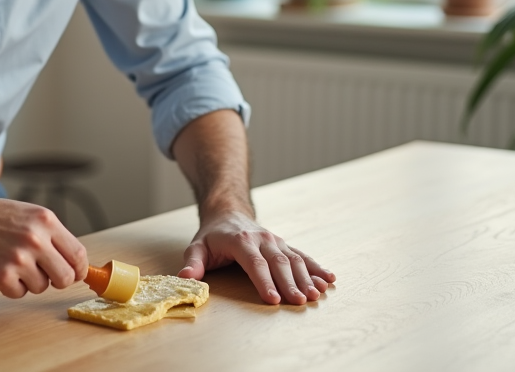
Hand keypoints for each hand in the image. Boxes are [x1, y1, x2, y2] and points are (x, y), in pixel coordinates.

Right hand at [0, 196, 88, 297]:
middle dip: (57, 280)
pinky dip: (11, 286)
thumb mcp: (26, 214)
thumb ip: (50, 234)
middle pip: (65, 277)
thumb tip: (72, 260)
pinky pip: (19, 293)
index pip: (78, 254)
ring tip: (12, 262)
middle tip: (44, 274)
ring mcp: (18, 259)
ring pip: (41, 287)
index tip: (76, 274)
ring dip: (30, 281)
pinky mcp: (1, 277)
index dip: (79, 269)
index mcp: (45, 221)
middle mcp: (34, 239)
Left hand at [177, 210, 333, 305]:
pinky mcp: (284, 245)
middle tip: (300, 301)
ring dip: (307, 277)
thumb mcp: (197, 246)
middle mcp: (262, 239)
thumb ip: (193, 263)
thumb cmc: (213, 235)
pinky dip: (317, 268)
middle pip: (278, 263)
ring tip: (316, 294)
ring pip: (294, 259)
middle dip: (290, 283)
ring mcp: (276, 241)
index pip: (255, 263)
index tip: (273, 299)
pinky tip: (329, 279)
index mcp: (241, 241)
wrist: (229, 213)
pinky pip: (303, 256)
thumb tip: (185, 279)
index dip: (264, 281)